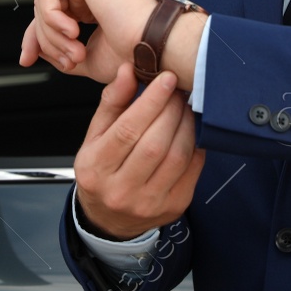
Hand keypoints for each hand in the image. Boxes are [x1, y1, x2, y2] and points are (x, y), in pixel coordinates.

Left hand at [18, 0, 152, 84]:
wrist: (151, 46)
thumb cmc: (130, 53)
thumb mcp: (86, 57)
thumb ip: (61, 50)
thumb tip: (37, 49)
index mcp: (91, 1)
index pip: (52, 14)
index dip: (36, 38)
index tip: (27, 60)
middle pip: (45, 9)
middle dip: (47, 41)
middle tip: (69, 60)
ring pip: (44, 3)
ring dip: (53, 35)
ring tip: (75, 51)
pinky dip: (52, 18)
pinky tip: (73, 32)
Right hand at [73, 63, 205, 239]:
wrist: (109, 219)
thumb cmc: (102, 171)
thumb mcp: (95, 136)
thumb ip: (112, 102)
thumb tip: (128, 70)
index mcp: (96, 167)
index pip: (127, 130)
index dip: (150, 101)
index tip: (166, 78)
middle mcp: (120, 190)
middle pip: (154, 144)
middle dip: (171, 110)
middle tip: (178, 90)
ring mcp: (149, 203)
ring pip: (176, 157)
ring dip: (186, 124)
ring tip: (185, 106)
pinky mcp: (174, 207)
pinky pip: (192, 170)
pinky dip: (196, 144)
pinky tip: (191, 128)